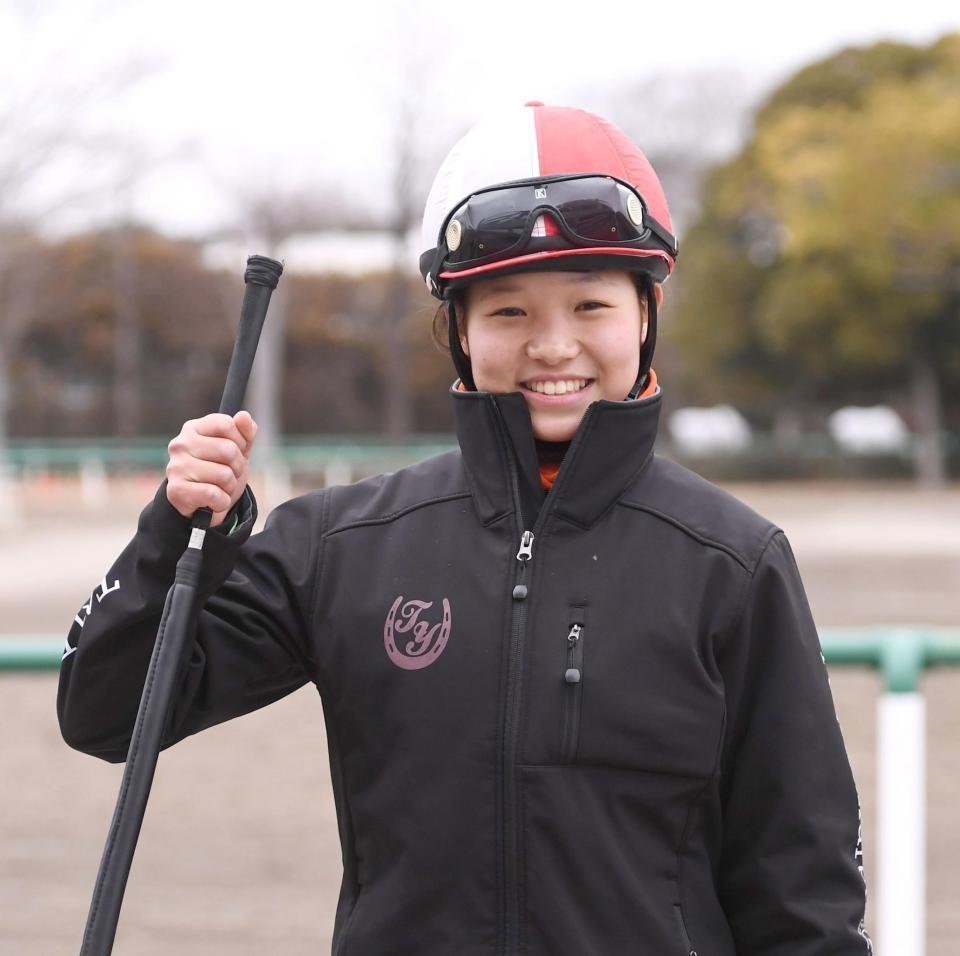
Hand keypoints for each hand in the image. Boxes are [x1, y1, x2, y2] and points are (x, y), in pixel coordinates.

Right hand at [165, 411, 256, 526]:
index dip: (240, 441)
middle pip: (228, 450)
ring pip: (224, 475)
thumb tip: (243, 416)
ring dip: (230, 486)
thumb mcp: (238, 449)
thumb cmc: (220, 470)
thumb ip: (245, 432)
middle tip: (231, 473)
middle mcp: (180, 444)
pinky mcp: (176, 490)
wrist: (202, 504)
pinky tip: (214, 501)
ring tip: (220, 487)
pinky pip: (213, 494)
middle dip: (238, 466)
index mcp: (193, 428)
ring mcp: (176, 467)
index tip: (237, 451)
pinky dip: (222, 501)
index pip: (226, 424)